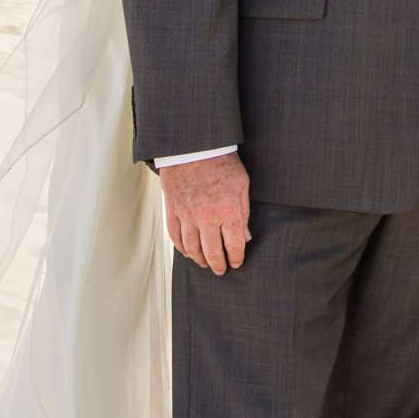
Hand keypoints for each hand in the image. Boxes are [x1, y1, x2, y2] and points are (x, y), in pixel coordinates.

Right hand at [159, 152, 251, 274]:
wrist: (195, 147)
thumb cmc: (223, 163)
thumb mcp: (242, 185)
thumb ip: (244, 213)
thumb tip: (245, 237)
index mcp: (228, 211)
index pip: (234, 245)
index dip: (236, 258)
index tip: (237, 263)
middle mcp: (207, 218)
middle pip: (212, 252)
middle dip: (218, 265)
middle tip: (221, 270)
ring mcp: (187, 215)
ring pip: (192, 248)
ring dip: (200, 260)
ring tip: (206, 264)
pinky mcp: (173, 210)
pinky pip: (176, 237)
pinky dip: (182, 249)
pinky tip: (188, 253)